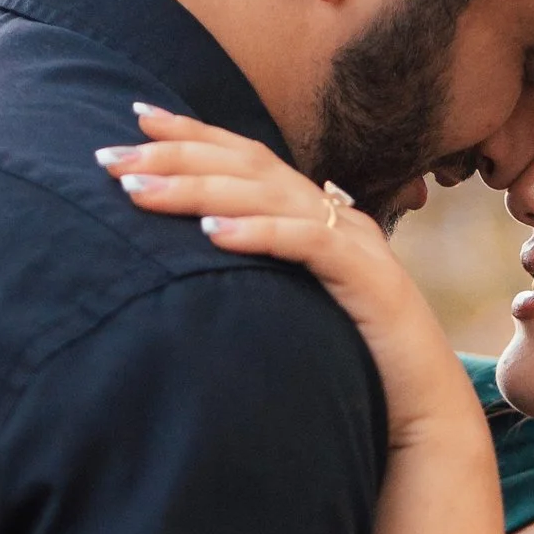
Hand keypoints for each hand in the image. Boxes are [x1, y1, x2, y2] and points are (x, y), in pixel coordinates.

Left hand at [100, 112, 477, 456]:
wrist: (425, 412)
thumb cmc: (352, 366)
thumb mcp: (290, 306)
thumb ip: (255, 275)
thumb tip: (194, 261)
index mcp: (314, 214)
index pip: (245, 157)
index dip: (192, 133)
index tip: (133, 120)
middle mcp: (332, 215)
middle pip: (247, 165)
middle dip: (175, 155)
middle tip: (109, 160)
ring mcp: (353, 243)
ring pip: (269, 196)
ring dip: (199, 189)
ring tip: (140, 193)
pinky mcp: (368, 280)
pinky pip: (307, 244)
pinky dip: (259, 232)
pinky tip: (214, 232)